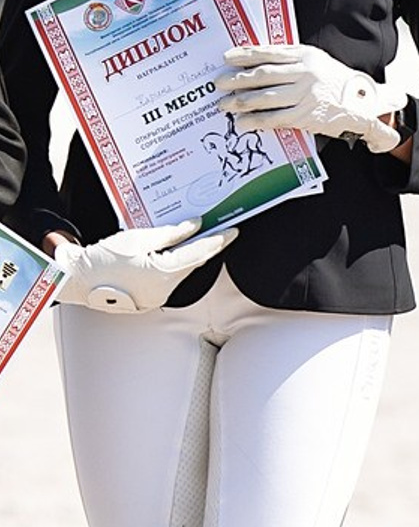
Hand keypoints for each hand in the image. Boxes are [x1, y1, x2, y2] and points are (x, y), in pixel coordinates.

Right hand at [48, 221, 232, 313]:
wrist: (76, 280)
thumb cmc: (103, 258)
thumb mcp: (138, 238)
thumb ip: (171, 233)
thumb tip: (195, 226)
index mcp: (164, 272)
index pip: (200, 253)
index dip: (219, 240)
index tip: (234, 230)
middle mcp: (166, 289)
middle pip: (193, 263)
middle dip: (206, 246)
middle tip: (220, 229)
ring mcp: (158, 297)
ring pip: (182, 272)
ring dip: (189, 255)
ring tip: (196, 237)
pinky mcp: (151, 300)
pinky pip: (170, 280)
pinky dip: (174, 266)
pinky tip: (174, 253)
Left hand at [218, 43, 403, 152]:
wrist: (365, 102)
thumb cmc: (335, 81)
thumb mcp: (317, 61)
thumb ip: (290, 59)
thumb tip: (255, 61)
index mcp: (306, 55)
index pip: (269, 52)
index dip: (244, 55)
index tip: (226, 58)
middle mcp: (306, 72)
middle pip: (263, 75)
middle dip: (236, 80)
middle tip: (218, 84)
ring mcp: (306, 95)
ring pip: (265, 97)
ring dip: (241, 101)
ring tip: (225, 105)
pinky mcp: (307, 116)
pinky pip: (275, 118)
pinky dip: (256, 121)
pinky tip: (243, 123)